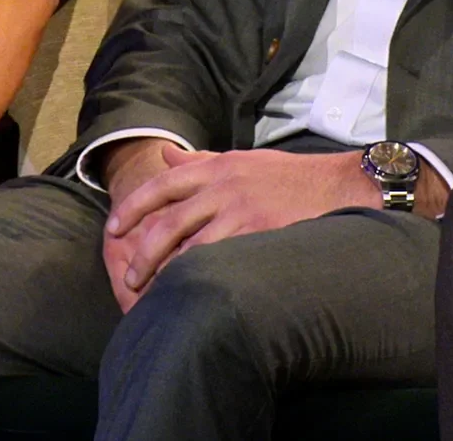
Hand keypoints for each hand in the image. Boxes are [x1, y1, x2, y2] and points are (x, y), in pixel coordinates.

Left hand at [100, 147, 376, 311]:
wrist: (339, 186)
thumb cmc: (290, 176)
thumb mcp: (242, 159)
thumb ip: (200, 160)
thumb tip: (165, 157)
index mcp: (216, 167)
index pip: (161, 185)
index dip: (131, 208)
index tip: (112, 230)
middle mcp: (223, 187)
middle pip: (167, 222)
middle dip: (142, 253)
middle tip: (129, 278)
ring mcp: (241, 212)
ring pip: (190, 248)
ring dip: (168, 274)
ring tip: (155, 296)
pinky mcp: (260, 235)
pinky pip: (221, 261)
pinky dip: (201, 278)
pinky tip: (192, 295)